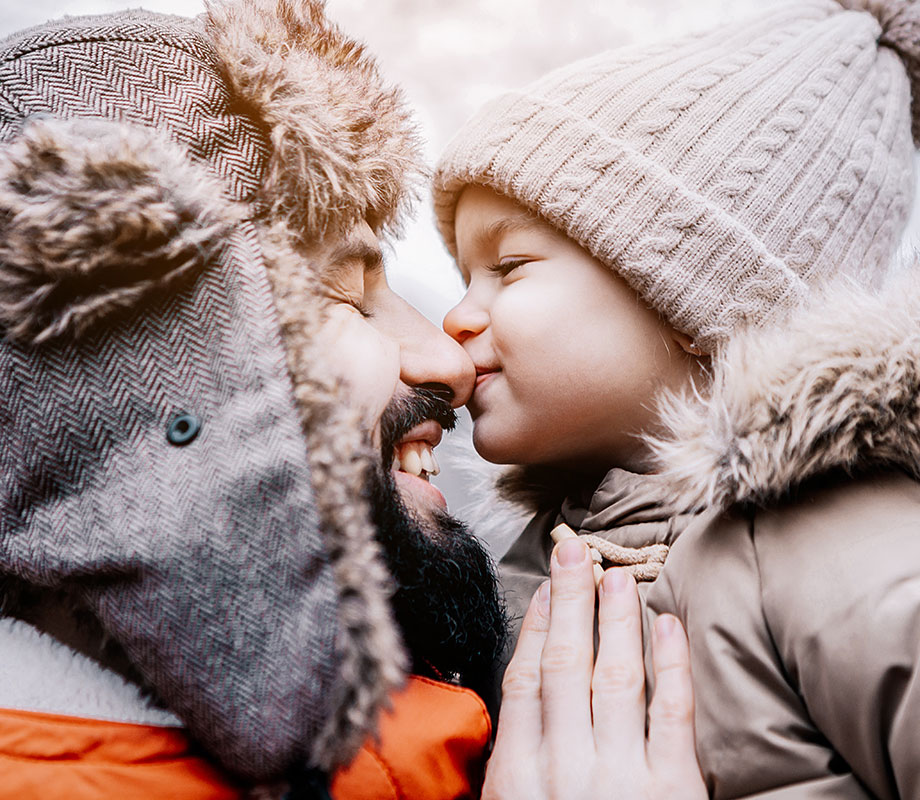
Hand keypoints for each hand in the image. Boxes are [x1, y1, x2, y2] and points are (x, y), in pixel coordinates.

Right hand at [482, 537, 706, 799]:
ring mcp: (620, 777)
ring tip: (618, 575)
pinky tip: (667, 625)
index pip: (525, 680)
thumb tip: (519, 714)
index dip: (537, 626)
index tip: (545, 588)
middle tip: (575, 551)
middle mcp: (565, 766)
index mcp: (518, 774)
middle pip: (565, 664)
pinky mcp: (672, 789)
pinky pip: (671, 712)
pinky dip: (671, 664)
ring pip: (617, 677)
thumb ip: (514, 767)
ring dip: (617, 619)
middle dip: (571, 600)